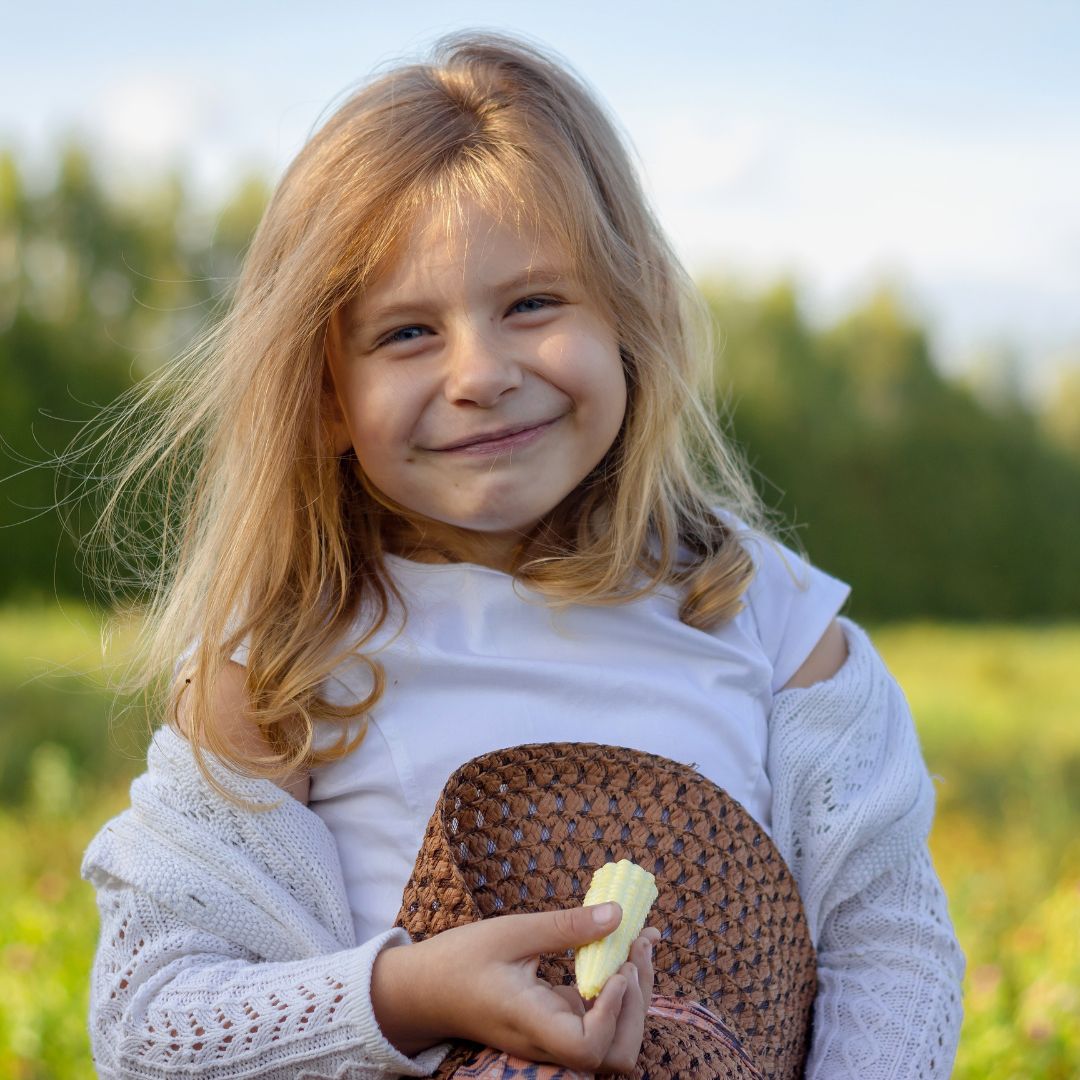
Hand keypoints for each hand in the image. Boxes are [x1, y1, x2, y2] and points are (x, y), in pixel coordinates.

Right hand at [372, 902, 658, 1073]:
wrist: (425, 991)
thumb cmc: (460, 960)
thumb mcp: (511, 932)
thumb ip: (565, 927)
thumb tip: (619, 914)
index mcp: (531, 1023)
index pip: (587, 1048)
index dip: (612, 1014)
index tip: (616, 968)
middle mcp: (548, 1042)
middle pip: (615, 1054)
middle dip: (638, 1002)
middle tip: (639, 944)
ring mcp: (556, 1038)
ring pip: (615, 1042)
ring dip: (636, 997)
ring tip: (638, 944)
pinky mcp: (558, 1025)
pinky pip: (601, 1020)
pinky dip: (621, 988)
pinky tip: (626, 948)